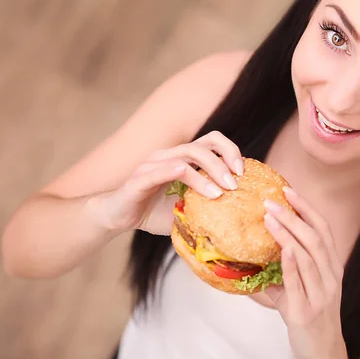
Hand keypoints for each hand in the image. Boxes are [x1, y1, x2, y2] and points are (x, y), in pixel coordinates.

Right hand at [96, 131, 243, 234]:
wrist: (117, 217)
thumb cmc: (153, 212)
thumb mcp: (186, 209)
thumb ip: (206, 207)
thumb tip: (236, 217)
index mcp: (181, 158)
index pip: (211, 141)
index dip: (230, 151)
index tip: (243, 172)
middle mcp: (168, 155)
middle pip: (202, 145)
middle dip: (223, 161)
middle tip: (235, 184)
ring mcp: (153, 164)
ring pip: (185, 157)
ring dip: (206, 172)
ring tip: (219, 192)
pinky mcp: (139, 179)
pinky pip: (160, 170)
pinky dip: (177, 172)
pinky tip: (192, 182)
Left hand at [263, 188, 349, 358]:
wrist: (322, 352)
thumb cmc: (311, 317)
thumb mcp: (303, 289)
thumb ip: (284, 270)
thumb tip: (257, 253)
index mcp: (332, 267)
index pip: (323, 229)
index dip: (307, 209)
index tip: (289, 191)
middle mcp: (331, 277)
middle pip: (315, 237)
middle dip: (294, 215)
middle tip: (272, 201)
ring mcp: (321, 294)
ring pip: (308, 256)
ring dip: (288, 233)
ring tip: (269, 217)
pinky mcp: (307, 311)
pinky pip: (299, 282)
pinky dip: (291, 263)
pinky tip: (282, 248)